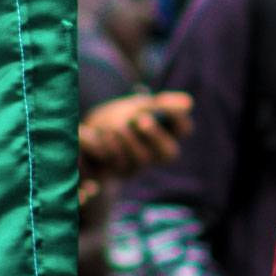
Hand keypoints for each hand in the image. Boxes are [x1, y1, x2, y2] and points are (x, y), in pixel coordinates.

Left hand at [79, 91, 193, 186]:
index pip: (184, 129)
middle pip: (168, 152)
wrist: (87, 133)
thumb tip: (187, 103)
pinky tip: (105, 136)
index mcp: (166, 133)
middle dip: (156, 136)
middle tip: (142, 120)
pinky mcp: (117, 173)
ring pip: (142, 159)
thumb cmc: (120, 117)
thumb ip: (159, 105)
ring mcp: (137, 166)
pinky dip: (112, 148)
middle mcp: (156, 154)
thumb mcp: (138, 106)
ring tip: (118, 127)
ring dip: (130, 140)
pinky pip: (119, 165)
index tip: (160, 103)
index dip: (177, 117)